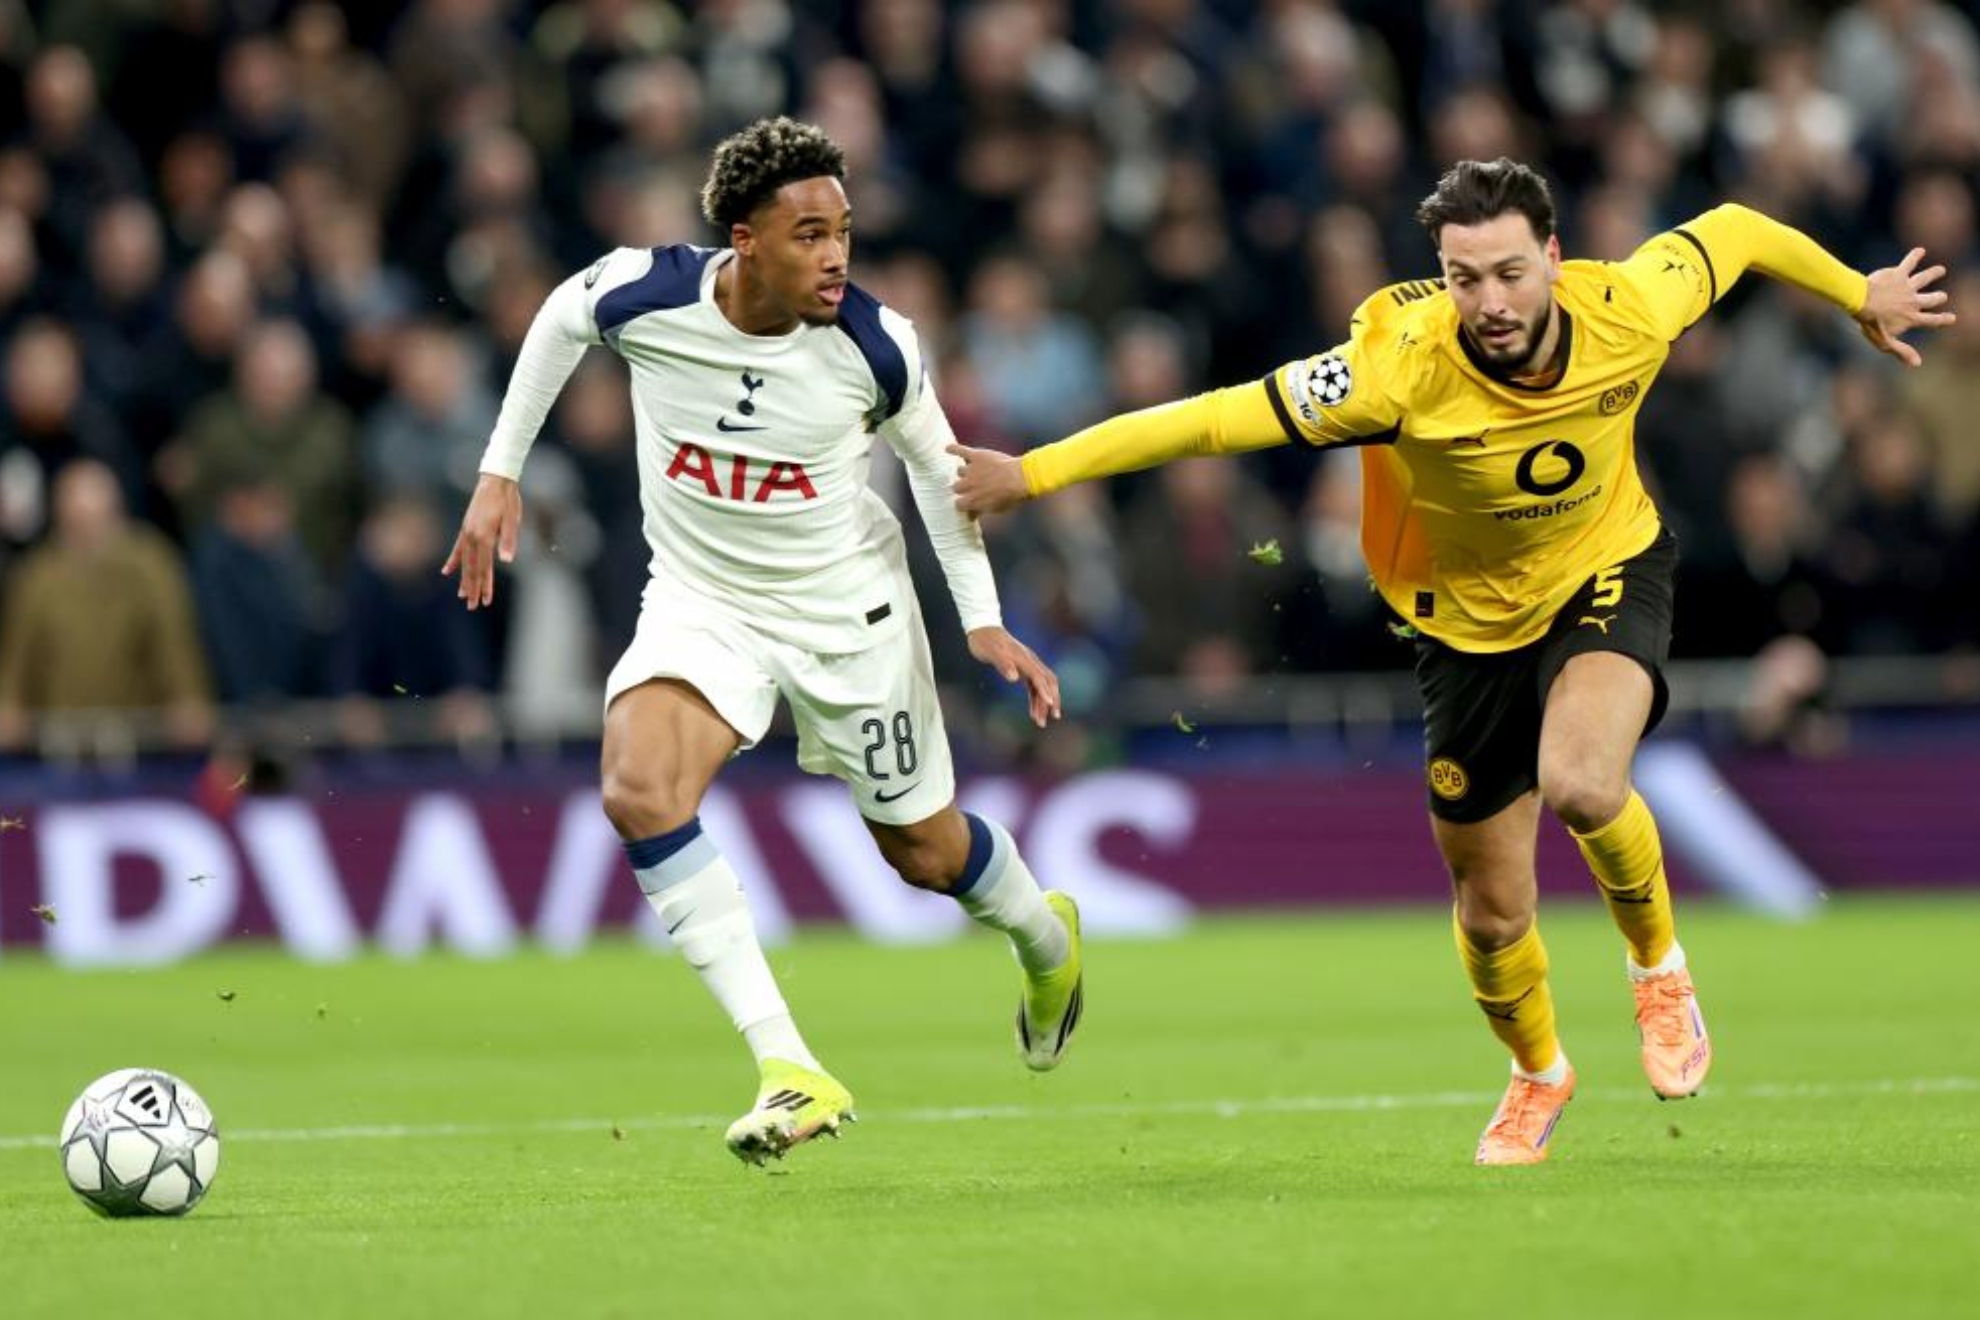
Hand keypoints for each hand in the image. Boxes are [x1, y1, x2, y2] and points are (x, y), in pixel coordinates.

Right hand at [441, 473, 522, 608]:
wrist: (495, 480)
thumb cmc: (508, 500)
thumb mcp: (513, 520)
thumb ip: (509, 540)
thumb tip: (507, 560)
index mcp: (484, 536)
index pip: (485, 567)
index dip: (485, 585)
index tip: (485, 601)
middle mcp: (472, 536)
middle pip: (472, 568)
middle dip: (472, 588)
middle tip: (472, 606)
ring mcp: (466, 532)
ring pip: (464, 561)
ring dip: (463, 579)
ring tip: (461, 595)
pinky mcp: (466, 528)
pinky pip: (457, 548)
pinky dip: (453, 561)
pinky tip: (446, 571)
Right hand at [949, 443, 1031, 515]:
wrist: (1020, 479)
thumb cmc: (1010, 497)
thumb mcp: (995, 509)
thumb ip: (980, 511)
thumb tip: (970, 517)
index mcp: (972, 500)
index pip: (958, 504)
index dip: (964, 503)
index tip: (968, 502)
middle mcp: (967, 485)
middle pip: (956, 487)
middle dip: (964, 487)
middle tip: (973, 486)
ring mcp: (971, 470)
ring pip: (959, 471)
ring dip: (965, 472)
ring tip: (972, 471)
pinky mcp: (976, 456)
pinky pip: (960, 451)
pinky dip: (953, 449)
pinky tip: (947, 448)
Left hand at [967, 626, 1061, 727]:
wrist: (981, 628)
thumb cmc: (984, 641)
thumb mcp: (991, 653)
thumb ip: (1003, 664)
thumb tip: (1014, 677)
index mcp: (1024, 658)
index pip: (1040, 677)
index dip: (1045, 691)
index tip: (1050, 706)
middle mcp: (1030, 661)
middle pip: (1049, 682)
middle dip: (1052, 699)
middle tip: (1053, 717)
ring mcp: (1027, 665)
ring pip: (1042, 686)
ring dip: (1043, 703)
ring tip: (1040, 722)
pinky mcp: (1022, 668)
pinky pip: (1034, 686)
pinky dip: (1035, 699)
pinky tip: (1032, 711)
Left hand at [1857, 247, 1956, 366]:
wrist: (1861, 301)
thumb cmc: (1870, 323)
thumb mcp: (1885, 342)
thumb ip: (1902, 352)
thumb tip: (1918, 364)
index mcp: (1912, 318)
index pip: (1932, 320)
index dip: (1943, 319)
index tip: (1952, 318)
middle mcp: (1913, 301)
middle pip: (1932, 298)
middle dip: (1938, 297)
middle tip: (1942, 295)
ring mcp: (1907, 286)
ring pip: (1925, 278)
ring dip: (1934, 274)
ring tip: (1940, 270)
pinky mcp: (1898, 274)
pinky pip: (1909, 262)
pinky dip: (1915, 255)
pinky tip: (1920, 250)